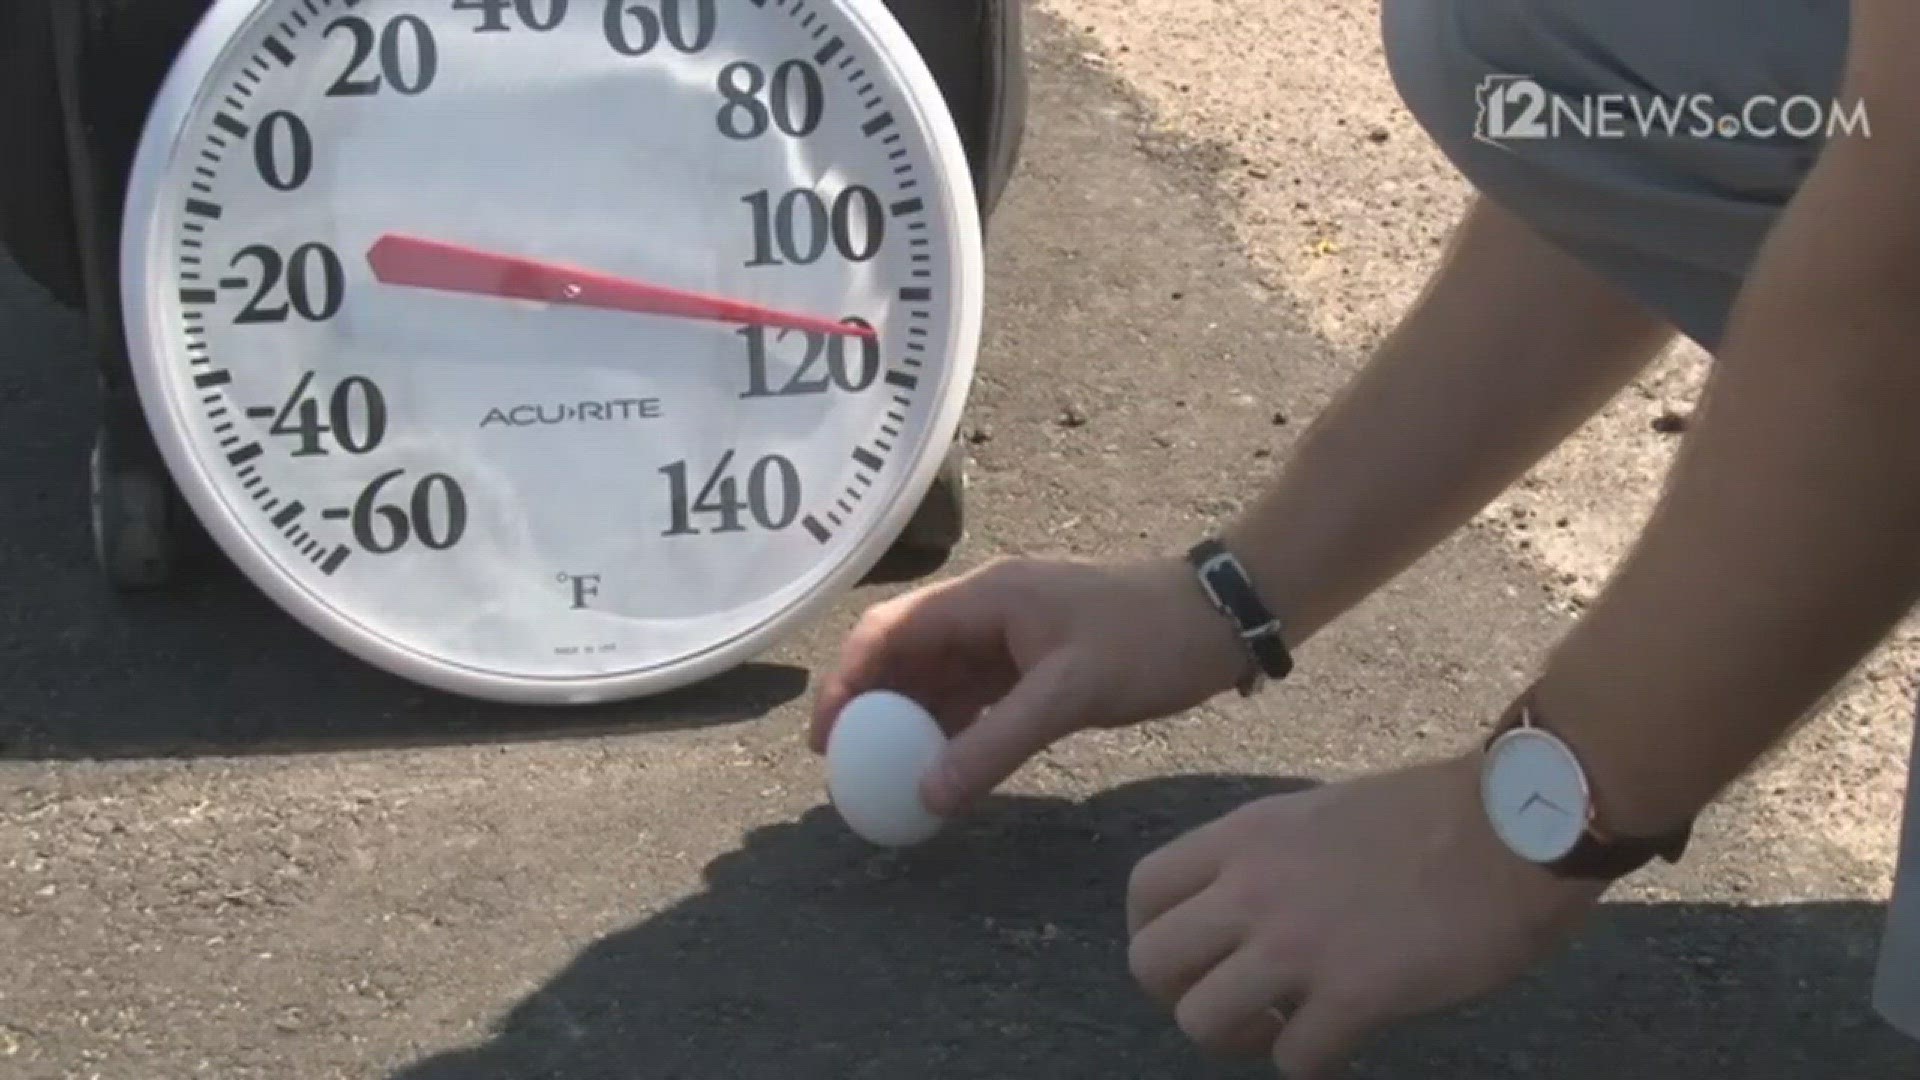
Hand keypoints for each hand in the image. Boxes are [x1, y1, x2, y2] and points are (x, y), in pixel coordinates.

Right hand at [809, 555, 1250, 815]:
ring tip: (886, 780)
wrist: (1222, 620)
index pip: (888, 631)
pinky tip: (942, 772)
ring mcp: (1009, 639)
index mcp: (984, 598)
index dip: (846, 681)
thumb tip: (926, 796)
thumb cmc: (1149, 640)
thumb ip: (996, 744)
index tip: (826, 739)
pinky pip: (974, 699)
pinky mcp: (1033, 666)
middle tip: (849, 771)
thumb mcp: (1070, 693)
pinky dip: (952, 732)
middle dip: (870, 710)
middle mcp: (985, 612)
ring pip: (937, 681)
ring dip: (910, 726)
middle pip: (903, 656)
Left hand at [1126, 754, 1609, 1076]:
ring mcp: (1298, 943)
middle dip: (1180, 997)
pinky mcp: (1355, 993)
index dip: (1156, 935)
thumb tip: (1250, 911)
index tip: (1194, 956)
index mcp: (1246, 837)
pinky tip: (1344, 1041)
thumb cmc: (1436, 813)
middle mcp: (1254, 888)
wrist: (1516, 821)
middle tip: (1233, 1002)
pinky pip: (1293, 1059)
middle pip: (1150, 964)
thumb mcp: (1321, 814)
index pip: (1144, 890)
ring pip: (1201, 1021)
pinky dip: (1311, 1063)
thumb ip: (1272, 860)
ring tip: (1283, 1028)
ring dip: (1237, 1038)